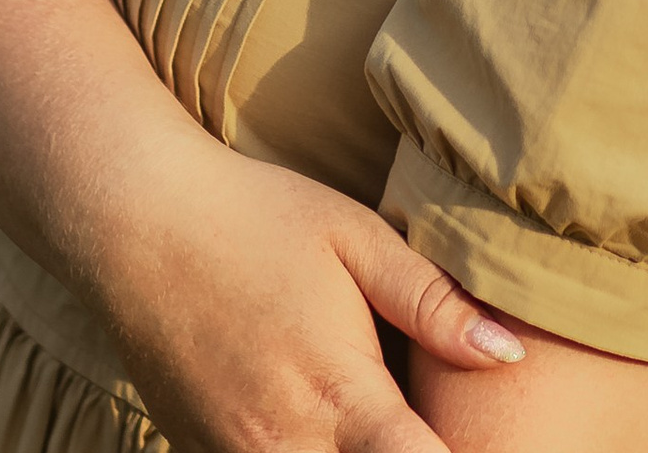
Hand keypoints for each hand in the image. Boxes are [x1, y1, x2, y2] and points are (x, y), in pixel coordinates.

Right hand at [90, 127, 523, 452]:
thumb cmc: (256, 217)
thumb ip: (432, 303)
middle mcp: (287, 448)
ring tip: (374, 419)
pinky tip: (324, 423)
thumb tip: (513, 354)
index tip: (484, 443)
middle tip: (426, 424)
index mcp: (340, 396)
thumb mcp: (354, 238)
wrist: (134, 223)